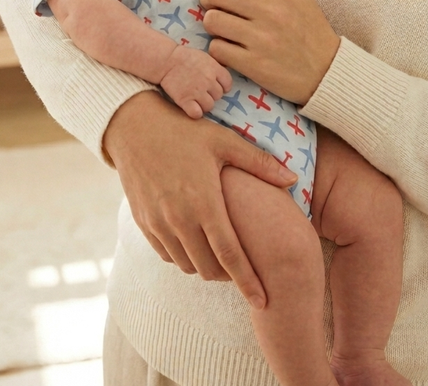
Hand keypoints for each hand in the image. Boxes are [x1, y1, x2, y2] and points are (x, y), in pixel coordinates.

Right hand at [104, 90, 296, 308]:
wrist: (134, 126)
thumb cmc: (184, 130)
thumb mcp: (223, 141)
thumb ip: (258, 163)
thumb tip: (293, 178)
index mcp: (204, 201)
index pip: (230, 255)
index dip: (248, 282)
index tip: (263, 301)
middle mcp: (179, 218)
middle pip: (208, 268)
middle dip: (228, 276)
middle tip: (242, 268)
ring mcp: (158, 223)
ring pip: (186, 265)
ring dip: (205, 267)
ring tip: (220, 255)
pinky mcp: (143, 223)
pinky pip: (166, 255)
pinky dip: (182, 257)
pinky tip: (194, 242)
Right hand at [160, 45, 232, 118]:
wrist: (166, 60)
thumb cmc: (185, 57)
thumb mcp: (205, 57)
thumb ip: (215, 68)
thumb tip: (222, 79)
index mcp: (214, 68)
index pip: (227, 84)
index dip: (222, 87)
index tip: (214, 86)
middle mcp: (208, 81)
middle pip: (218, 96)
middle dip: (211, 95)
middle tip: (202, 91)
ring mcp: (197, 92)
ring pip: (209, 106)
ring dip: (203, 104)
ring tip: (196, 99)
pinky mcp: (185, 100)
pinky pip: (197, 113)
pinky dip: (195, 112)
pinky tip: (190, 107)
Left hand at [193, 0, 339, 105]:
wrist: (327, 72)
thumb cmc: (310, 28)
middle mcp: (270, 11)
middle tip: (211, 5)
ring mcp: (261, 39)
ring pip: (212, 20)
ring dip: (211, 23)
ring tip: (223, 28)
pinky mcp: (254, 65)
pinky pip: (217, 49)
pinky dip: (218, 48)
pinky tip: (230, 48)